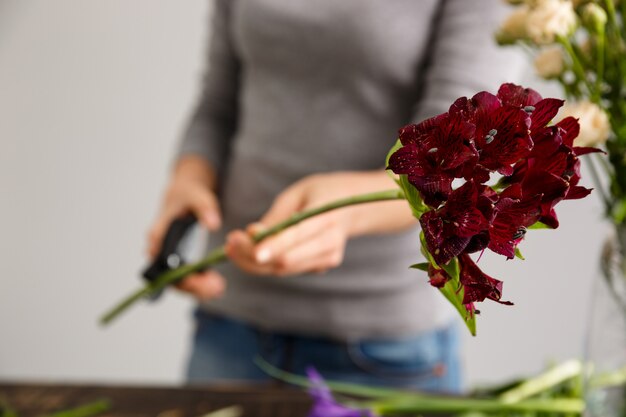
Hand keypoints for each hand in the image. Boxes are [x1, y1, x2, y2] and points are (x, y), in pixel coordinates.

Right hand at [146, 156, 225, 299]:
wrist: (185, 193)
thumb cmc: (187, 193)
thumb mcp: (196, 195)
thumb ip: (205, 207)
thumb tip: (213, 224)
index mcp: (159, 234)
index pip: (165, 265)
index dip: (183, 276)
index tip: (205, 279)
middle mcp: (160, 250)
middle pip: (170, 278)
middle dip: (193, 287)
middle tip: (217, 287)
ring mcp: (169, 257)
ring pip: (178, 281)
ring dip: (197, 289)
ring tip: (219, 288)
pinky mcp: (179, 260)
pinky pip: (186, 277)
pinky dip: (200, 283)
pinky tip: (217, 285)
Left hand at [225, 171, 414, 276]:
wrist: (355, 207)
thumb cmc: (322, 193)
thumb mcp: (298, 194)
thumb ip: (277, 217)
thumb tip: (253, 235)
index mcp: (327, 217)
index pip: (296, 236)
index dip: (273, 245)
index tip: (252, 250)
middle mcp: (330, 243)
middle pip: (286, 260)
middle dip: (253, 255)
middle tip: (229, 241)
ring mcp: (328, 259)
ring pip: (283, 270)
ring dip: (253, 262)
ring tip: (232, 245)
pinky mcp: (322, 267)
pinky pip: (287, 270)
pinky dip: (266, 263)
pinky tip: (251, 250)